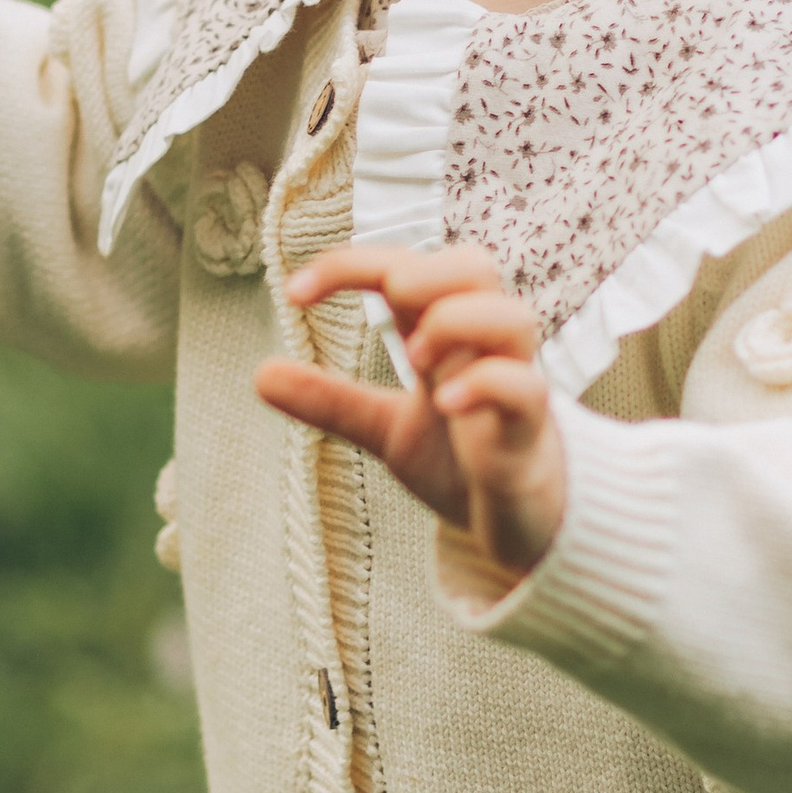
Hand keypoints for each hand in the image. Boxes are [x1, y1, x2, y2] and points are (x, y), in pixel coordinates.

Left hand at [255, 244, 566, 583]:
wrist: (521, 527)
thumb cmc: (464, 461)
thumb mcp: (387, 429)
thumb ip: (332, 401)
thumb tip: (259, 375)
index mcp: (444, 334)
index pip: (406, 267)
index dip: (352, 265)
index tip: (295, 291)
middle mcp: (482, 347)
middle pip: (476, 266)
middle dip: (428, 269)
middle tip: (390, 299)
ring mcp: (514, 383)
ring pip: (513, 317)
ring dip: (459, 320)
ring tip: (414, 356)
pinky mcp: (532, 431)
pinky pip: (524, 388)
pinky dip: (487, 383)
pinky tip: (445, 400)